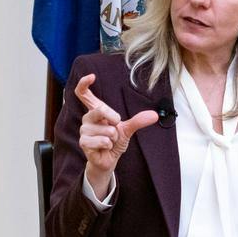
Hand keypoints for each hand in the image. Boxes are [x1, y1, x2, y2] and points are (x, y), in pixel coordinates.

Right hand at [75, 73, 159, 199]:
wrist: (109, 160)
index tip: (92, 76)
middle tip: (116, 127)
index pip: (83, 94)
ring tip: (110, 141)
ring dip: (113, 137)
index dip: (84, 83)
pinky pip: (102, 140)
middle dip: (114, 119)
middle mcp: (87, 118)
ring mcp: (83, 130)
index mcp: (95, 111)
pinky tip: (105, 148)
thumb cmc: (114, 141)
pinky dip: (109, 145)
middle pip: (100, 109)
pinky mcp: (83, 142)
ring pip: (106, 129)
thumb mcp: (128, 129)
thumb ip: (138, 120)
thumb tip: (155, 115)